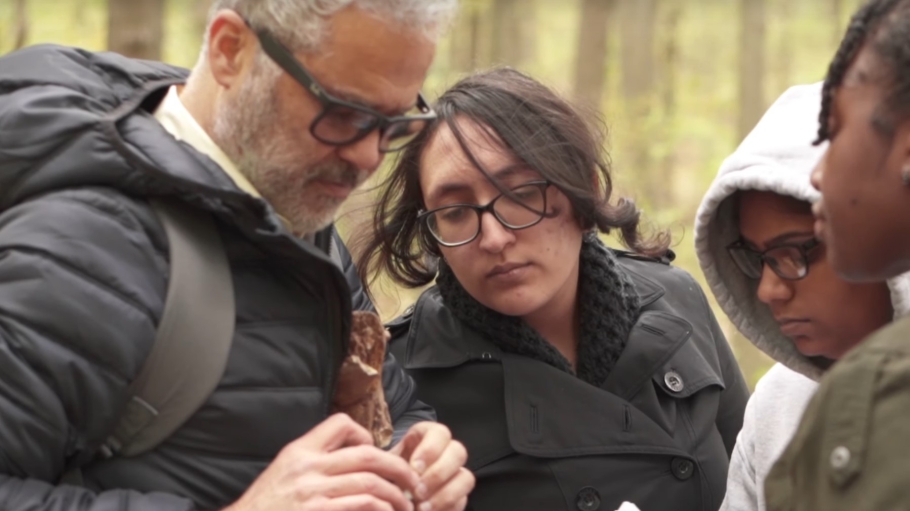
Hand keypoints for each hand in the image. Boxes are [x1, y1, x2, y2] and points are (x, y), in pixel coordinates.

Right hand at [225, 413, 419, 510]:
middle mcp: (307, 467)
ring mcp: (313, 491)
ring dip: (396, 494)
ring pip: (370, 481)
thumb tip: (350, 460)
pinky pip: (362, 504)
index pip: (340, 424)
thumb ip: (313, 463)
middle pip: (367, 454)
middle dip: (399, 467)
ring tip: (406, 505)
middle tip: (414, 481)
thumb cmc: (265, 508)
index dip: (366, 435)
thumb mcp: (283, 474)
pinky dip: (381, 508)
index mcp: (299, 451)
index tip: (376, 453)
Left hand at [391, 422, 474, 510]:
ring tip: (422, 507)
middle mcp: (446, 452)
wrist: (388, 495)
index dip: (430, 449)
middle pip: (458, 452)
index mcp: (427, 437)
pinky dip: (446, 508)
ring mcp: (455, 474)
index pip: (440, 433)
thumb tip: (396, 472)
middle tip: (418, 491)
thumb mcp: (384, 464)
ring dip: (445, 494)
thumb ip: (392, 463)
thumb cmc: (385, 475)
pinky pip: (462, 500)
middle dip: (438, 474)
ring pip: (466, 477)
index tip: (414, 468)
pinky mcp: (459, 496)